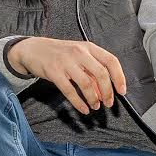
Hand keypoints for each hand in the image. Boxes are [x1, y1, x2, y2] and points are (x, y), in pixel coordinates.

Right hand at [9, 37, 126, 114]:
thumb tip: (103, 91)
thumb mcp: (78, 55)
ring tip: (95, 107)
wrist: (33, 49)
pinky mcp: (54, 72)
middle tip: (108, 103)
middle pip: (101, 74)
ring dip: (93, 99)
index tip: (122, 91)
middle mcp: (79, 52)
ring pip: (86, 84)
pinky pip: (70, 91)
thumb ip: (91, 70)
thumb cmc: (59, 53)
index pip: (111, 61)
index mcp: (89, 47)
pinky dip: (78, 103)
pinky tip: (83, 109)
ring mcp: (66, 61)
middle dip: (107, 92)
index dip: (119, 77)